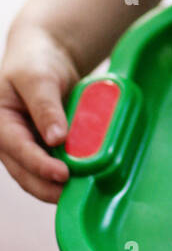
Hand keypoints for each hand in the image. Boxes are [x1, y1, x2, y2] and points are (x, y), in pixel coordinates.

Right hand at [0, 24, 80, 202]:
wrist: (43, 55)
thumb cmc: (35, 62)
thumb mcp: (39, 78)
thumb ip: (46, 107)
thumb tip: (57, 139)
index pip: (19, 150)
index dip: (40, 166)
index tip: (62, 175)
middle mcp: (9, 140)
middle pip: (25, 172)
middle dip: (47, 187)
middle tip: (73, 195)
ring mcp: (25, 146)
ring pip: (37, 175)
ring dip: (55, 186)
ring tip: (81, 191)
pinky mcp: (41, 148)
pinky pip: (52, 164)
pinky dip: (64, 173)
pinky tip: (83, 179)